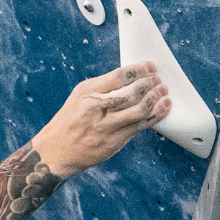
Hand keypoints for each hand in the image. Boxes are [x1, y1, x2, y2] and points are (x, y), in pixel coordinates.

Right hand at [31, 62, 170, 177]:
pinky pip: (139, 126)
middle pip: (131, 93)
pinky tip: (163, 108)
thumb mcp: (79, 98)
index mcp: (87, 92)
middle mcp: (95, 108)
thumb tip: (133, 78)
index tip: (151, 67)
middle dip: (150, 85)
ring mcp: (105, 127)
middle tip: (158, 80)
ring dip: (155, 99)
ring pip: (139, 110)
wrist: (55, 152)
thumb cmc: (70, 121)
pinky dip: (155, 116)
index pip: (118, 76)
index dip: (139, 70)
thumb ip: (103, 88)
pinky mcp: (113, 142)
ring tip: (164, 92)